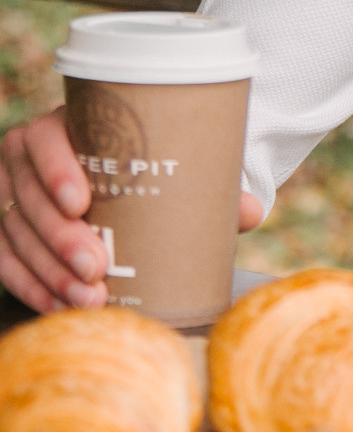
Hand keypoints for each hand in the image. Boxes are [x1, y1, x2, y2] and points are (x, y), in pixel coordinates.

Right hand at [0, 109, 261, 313]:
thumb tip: (250, 210)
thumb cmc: (150, 168)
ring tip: (89, 297)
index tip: (82, 202)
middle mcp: (31, 156)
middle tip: (96, 267)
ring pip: (14, 232)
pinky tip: (58, 305)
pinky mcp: (10, 231)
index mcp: (68, 126)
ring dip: (48, 270)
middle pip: (29, 195)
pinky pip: (5, 260)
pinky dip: (30, 286)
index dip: (55, 169)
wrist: (131, 178)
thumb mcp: (177, 171)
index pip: (45, 140)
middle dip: (59, 236)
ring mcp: (17, 195)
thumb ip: (210, 189)